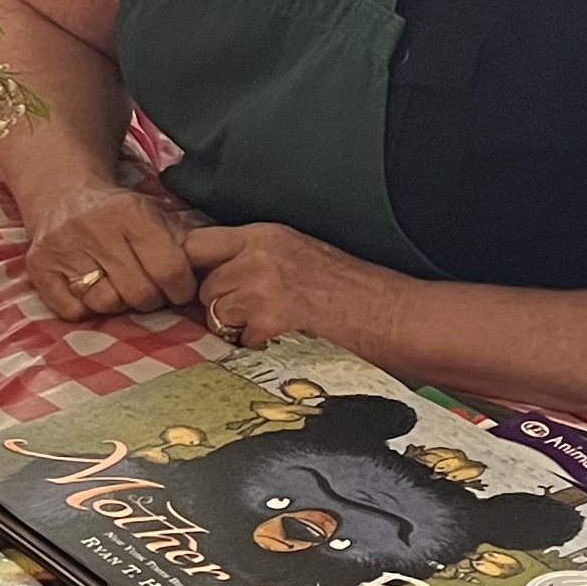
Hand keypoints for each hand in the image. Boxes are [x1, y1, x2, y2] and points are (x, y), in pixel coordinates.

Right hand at [22, 180, 198, 320]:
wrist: (63, 192)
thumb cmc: (118, 212)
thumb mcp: (154, 215)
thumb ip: (182, 243)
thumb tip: (207, 278)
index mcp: (131, 213)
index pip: (169, 269)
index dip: (180, 288)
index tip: (178, 289)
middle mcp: (95, 228)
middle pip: (138, 293)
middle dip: (150, 298)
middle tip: (148, 290)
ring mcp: (63, 248)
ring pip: (105, 304)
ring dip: (116, 302)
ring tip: (117, 286)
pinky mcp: (40, 265)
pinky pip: (71, 311)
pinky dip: (84, 308)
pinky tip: (89, 287)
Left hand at [182, 220, 383, 346]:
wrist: (392, 317)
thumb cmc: (353, 291)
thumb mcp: (300, 253)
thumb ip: (254, 257)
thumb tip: (212, 273)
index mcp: (265, 235)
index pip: (196, 243)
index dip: (194, 267)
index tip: (202, 283)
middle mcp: (257, 258)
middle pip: (203, 286)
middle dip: (220, 304)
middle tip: (257, 314)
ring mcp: (259, 293)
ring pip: (216, 316)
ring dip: (236, 329)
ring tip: (277, 328)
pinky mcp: (266, 326)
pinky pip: (237, 344)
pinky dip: (255, 350)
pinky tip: (286, 343)